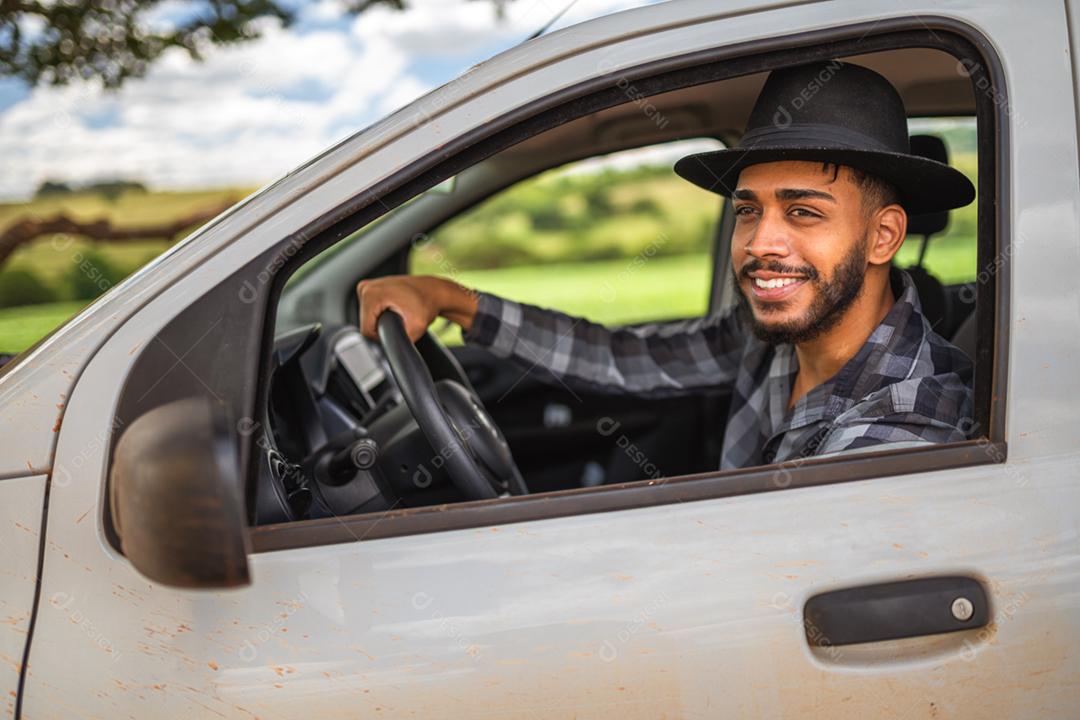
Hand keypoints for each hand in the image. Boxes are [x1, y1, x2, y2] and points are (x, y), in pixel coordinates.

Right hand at [356, 275, 477, 341]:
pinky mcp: (371, 288)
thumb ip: (401, 343)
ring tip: (399, 313)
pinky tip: (394, 308)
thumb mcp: (416, 328)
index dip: (381, 337)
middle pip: (366, 323)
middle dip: (382, 328)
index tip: (397, 330)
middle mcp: (367, 288)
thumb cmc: (427, 305)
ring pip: (367, 317)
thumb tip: (393, 354)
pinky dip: (381, 313)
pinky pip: (370, 310)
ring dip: (381, 321)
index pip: (366, 330)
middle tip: (401, 320)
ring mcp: (368, 286)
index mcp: (371, 294)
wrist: (433, 291)